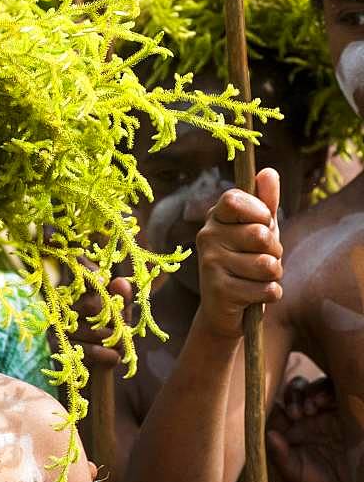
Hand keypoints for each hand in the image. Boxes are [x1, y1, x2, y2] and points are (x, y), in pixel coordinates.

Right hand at [56, 275, 132, 372]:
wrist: (92, 371)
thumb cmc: (107, 335)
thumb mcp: (119, 316)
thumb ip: (121, 299)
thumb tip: (120, 282)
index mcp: (74, 292)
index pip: (79, 275)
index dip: (93, 275)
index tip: (104, 280)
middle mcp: (61, 308)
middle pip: (92, 305)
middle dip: (115, 320)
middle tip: (122, 329)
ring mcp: (58, 329)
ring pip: (95, 330)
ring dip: (116, 340)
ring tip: (118, 344)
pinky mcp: (61, 350)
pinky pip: (92, 350)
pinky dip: (110, 356)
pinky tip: (113, 356)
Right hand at [194, 168, 282, 338]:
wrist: (223, 309)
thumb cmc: (245, 263)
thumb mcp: (258, 231)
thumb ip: (265, 203)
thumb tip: (268, 171)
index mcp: (215, 218)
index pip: (235, 200)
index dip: (259, 212)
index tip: (262, 223)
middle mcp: (206, 236)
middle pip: (261, 235)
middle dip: (274, 251)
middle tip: (261, 259)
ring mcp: (209, 263)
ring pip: (267, 265)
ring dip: (273, 275)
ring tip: (256, 278)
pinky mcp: (218, 290)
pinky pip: (266, 289)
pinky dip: (269, 294)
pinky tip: (252, 295)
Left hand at [267, 377, 352, 481]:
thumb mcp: (297, 476)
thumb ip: (280, 457)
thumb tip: (270, 435)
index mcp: (292, 431)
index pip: (278, 407)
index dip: (275, 404)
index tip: (280, 412)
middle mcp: (309, 419)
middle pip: (295, 391)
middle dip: (292, 395)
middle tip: (297, 414)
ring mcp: (329, 413)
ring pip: (314, 387)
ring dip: (308, 392)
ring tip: (311, 409)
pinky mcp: (347, 410)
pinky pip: (335, 389)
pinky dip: (325, 390)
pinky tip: (323, 403)